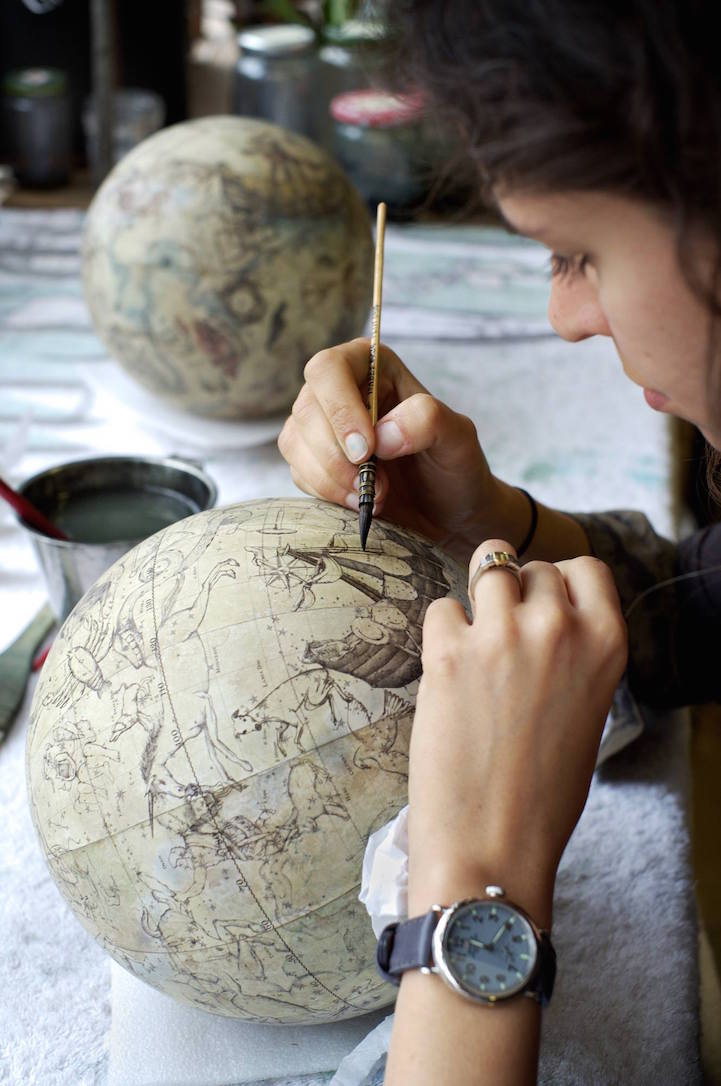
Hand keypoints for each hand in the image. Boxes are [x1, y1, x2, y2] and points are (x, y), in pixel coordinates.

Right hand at [278, 338, 500, 563]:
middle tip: (375, 483)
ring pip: (295, 443)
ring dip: (331, 478)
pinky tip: (360, 500)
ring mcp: (321, 426)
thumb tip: (381, 435)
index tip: (366, 450)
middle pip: (307, 409)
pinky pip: (298, 472)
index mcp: (372, 367)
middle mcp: (340, 390)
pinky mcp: (313, 461)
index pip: (330, 369)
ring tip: (373, 495)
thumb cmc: (453, 467)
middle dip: (337, 456)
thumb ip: (427, 421)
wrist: (447, 512)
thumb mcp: (457, 438)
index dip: (339, 409)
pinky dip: (327, 493)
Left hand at [407, 538, 627, 928]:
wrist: (493, 845)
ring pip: (486, 567)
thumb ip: (573, 654)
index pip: (585, 567)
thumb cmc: (542, 792)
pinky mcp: (448, 651)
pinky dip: (441, 633)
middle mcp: (558, 628)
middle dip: (515, 592)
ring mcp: (503, 635)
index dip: (558, 580)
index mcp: (605, 643)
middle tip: (501, 637)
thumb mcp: (586, 711)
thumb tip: (544, 614)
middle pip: (531, 567)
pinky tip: (446, 673)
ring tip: (472, 642)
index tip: (542, 601)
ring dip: (478, 598)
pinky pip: (442, 608)